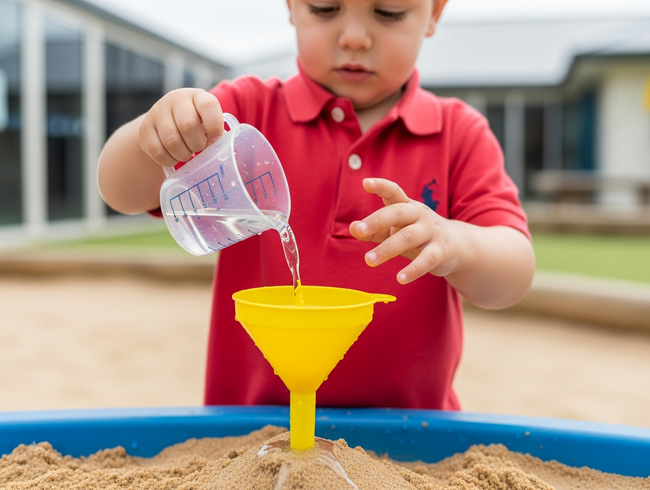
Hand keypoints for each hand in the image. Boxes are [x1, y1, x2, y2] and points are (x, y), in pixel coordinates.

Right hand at [138, 88, 223, 167]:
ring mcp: (157, 111)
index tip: (215, 139)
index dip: (214, 125)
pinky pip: (158, 152)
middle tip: (198, 148)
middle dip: (197, 144)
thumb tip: (221, 146)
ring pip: (172, 141)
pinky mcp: (144, 128)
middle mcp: (176, 99)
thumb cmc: (195, 127)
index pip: (208, 105)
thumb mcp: (207, 124)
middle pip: (188, 125)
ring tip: (186, 153)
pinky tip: (173, 157)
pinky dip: (169, 160)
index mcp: (197, 96)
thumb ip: (216, 132)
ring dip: (183, 154)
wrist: (164, 126)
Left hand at [349, 178, 465, 284]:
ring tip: (369, 261)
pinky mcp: (440, 251)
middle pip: (397, 213)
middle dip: (377, 220)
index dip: (381, 186)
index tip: (365, 183)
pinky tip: (400, 279)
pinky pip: (426, 259)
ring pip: (408, 237)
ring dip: (387, 249)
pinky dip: (413, 269)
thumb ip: (374, 230)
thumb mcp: (396, 230)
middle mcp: (419, 215)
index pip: (394, 192)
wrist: (457, 246)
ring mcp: (431, 232)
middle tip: (358, 230)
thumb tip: (352, 228)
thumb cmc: (418, 235)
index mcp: (407, 206)